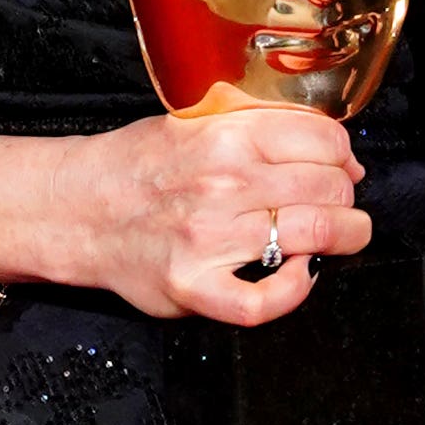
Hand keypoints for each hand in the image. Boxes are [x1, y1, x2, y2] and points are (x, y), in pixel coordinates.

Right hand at [0, 108, 367, 324]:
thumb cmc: (140, 166)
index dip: (344, 156)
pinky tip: (302, 275)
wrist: (77, 208)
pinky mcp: (192, 287)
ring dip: (343, 237)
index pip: (322, 141)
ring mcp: (207, 238)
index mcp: (225, 135)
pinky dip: (294, 292)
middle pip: (326, 189)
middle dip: (347, 198)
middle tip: (342, 204)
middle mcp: (221, 183)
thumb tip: (337, 152)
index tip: (344, 166)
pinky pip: (262, 303)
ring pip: (310, 236)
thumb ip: (261, 128)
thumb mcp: (198, 122)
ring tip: (344, 236)